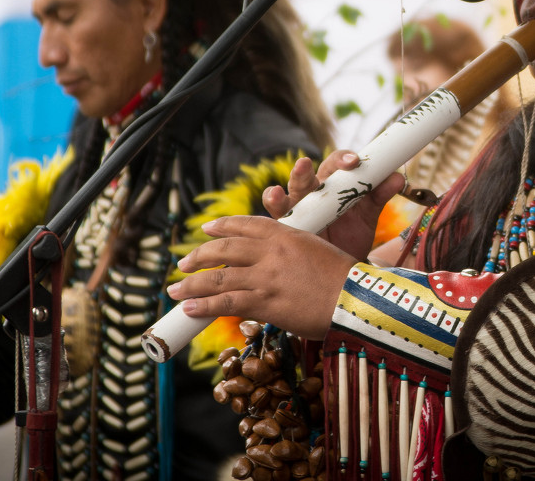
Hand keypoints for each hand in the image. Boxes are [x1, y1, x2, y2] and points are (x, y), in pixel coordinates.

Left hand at [170, 214, 356, 339]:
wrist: (358, 300)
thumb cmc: (346, 280)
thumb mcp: (318, 252)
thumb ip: (294, 252)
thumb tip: (278, 264)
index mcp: (286, 233)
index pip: (247, 224)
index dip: (224, 226)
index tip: (208, 230)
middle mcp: (272, 251)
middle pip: (226, 248)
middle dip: (200, 255)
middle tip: (184, 263)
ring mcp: (267, 276)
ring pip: (220, 276)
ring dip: (192, 284)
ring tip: (175, 290)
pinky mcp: (265, 302)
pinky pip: (226, 302)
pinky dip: (204, 306)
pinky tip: (190, 310)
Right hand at [261, 151, 404, 260]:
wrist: (343, 270)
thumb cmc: (352, 235)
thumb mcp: (367, 215)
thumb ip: (380, 194)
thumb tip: (397, 177)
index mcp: (332, 185)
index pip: (335, 165)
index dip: (343, 159)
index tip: (354, 161)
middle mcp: (311, 194)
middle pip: (306, 177)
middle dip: (304, 171)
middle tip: (305, 164)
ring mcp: (296, 210)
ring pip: (286, 194)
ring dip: (279, 193)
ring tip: (277, 191)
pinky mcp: (285, 229)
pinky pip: (275, 216)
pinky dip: (273, 203)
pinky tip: (274, 199)